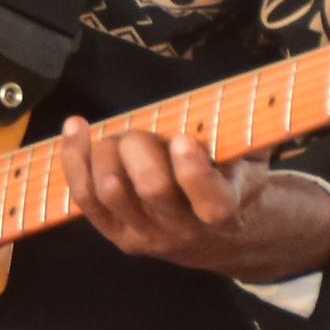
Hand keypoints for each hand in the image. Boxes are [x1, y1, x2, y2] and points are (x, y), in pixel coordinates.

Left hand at [62, 119, 329, 281]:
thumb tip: (255, 94)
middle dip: (140, 148)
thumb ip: (248, 130)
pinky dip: (76, 158)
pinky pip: (84, 197)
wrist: (224, 236)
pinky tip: (75, 128)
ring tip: (116, 136)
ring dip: (106, 151)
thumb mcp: (253, 155)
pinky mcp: (116, 235)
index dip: (192, 170)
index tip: (181, 138)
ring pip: (111, 192)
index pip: (211, 201)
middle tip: (142, 133)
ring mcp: (146, 236)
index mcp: (225, 211)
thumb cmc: (236, 180)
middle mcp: (184, 230)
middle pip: (151, 189)